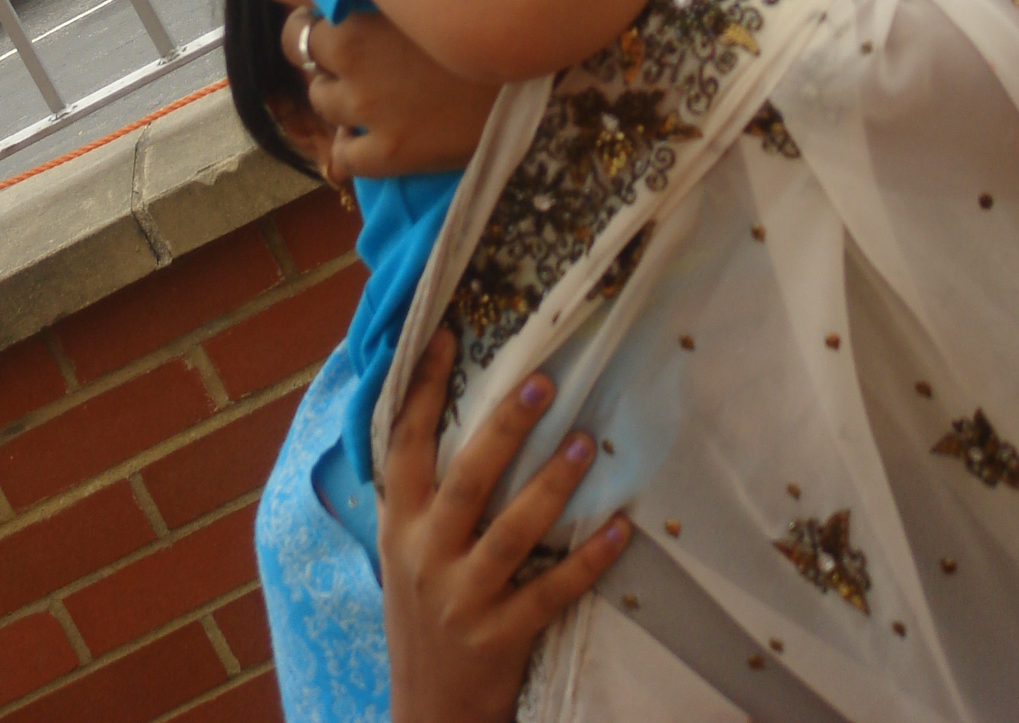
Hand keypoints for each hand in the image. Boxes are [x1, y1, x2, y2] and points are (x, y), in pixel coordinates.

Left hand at [260, 0, 493, 177]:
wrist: (550, 76)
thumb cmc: (505, 9)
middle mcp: (353, 50)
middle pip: (298, 43)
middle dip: (319, 45)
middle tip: (356, 49)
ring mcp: (367, 105)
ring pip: (321, 100)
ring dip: (339, 95)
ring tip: (379, 92)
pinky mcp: (389, 153)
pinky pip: (344, 156)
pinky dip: (353, 148)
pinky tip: (378, 138)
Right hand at [382, 328, 629, 722]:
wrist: (429, 712)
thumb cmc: (421, 614)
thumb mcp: (402, 552)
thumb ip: (417, 495)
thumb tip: (440, 414)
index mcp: (399, 525)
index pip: (405, 444)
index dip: (424, 388)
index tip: (446, 334)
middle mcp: (425, 555)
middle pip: (466, 480)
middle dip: (503, 429)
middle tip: (542, 383)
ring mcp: (463, 597)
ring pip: (512, 532)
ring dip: (552, 485)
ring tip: (587, 442)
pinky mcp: (501, 636)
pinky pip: (551, 591)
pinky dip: (587, 561)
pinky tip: (619, 530)